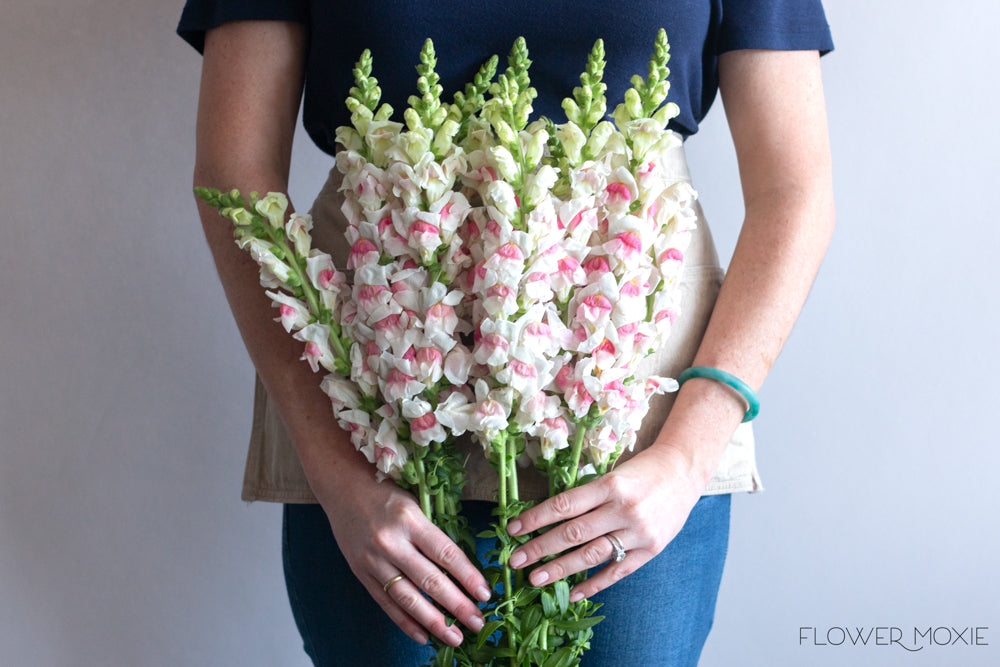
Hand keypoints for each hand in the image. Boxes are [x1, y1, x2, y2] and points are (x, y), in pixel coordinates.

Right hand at [318, 475, 491, 646]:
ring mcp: (373, 560)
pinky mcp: (360, 572)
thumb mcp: (415, 503)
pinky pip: (385, 602)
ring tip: (455, 637)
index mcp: (410, 519)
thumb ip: (433, 533)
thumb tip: (462, 568)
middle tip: (478, 623)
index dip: (468, 577)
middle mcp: (391, 542)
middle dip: (457, 605)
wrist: (342, 488)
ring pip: (408, 597)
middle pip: (429, 580)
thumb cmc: (386, 492)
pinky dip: (405, 622)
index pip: (446, 554)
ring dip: (433, 621)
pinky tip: (423, 636)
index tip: (485, 594)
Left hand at [505, 444, 702, 601]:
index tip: (513, 529)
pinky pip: (617, 571)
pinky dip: (594, 584)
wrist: (683, 472)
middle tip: (515, 560)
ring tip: (536, 578)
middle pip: (574, 533)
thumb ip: (587, 496)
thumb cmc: (641, 470)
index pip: (564, 505)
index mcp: (609, 485)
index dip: (535, 518)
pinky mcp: (650, 550)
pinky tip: (574, 593)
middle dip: (540, 548)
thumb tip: (548, 518)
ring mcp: (638, 532)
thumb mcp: (611, 474)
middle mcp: (623, 509)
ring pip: (592, 555)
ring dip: (561, 569)